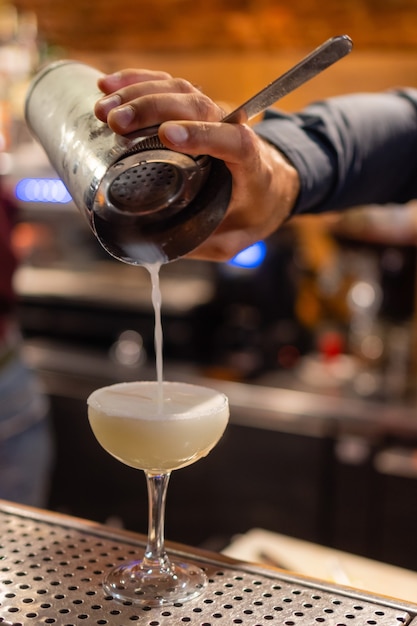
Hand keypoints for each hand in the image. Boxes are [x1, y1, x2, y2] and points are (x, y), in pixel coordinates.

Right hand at [95, 69, 299, 260]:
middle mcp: (232, 130)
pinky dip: (137, 81)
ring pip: (179, 91)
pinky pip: (168, 86)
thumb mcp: (236, 239)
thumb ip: (204, 244)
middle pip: (196, 106)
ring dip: (138, 94)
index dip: (203, 134)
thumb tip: (156, 248)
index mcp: (250, 165)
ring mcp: (213, 115)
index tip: (168, 136)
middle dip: (154, 108)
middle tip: (116, 122)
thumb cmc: (254, 212)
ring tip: (103, 109)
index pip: (233, 140)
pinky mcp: (195, 110)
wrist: (272, 184)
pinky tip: (108, 85)